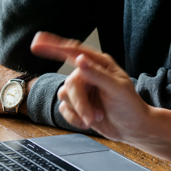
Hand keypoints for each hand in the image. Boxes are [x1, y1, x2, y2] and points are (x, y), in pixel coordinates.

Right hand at [30, 32, 150, 141]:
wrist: (133, 129)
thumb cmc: (130, 106)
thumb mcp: (117, 89)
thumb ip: (98, 75)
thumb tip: (80, 60)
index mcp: (99, 64)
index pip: (74, 51)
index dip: (54, 45)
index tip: (37, 42)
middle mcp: (88, 74)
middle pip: (70, 83)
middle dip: (80, 103)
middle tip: (92, 117)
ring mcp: (82, 90)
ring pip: (65, 96)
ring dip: (79, 111)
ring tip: (95, 118)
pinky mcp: (77, 105)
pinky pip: (63, 109)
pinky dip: (74, 118)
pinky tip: (88, 123)